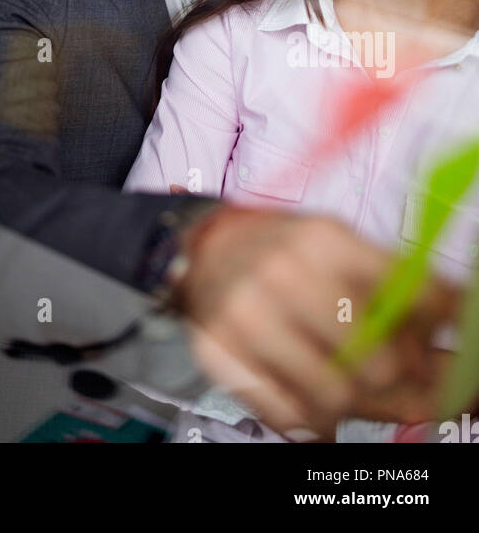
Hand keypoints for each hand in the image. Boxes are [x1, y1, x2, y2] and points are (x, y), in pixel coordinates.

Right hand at [173, 205, 459, 438]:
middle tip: (399, 379)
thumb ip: (394, 289)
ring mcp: (247, 316)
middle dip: (398, 379)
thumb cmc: (285, 252)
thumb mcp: (338, 248)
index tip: (451, 347)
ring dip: (354, 403)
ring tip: (350, 387)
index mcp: (323, 239)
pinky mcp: (219, 353)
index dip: (442, 328)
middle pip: (376, 360)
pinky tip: (312, 398)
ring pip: (334, 395)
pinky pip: (287, 414)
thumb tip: (458, 336)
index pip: (407, 291)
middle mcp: (284, 273)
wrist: (204, 250)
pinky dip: (310, 418)